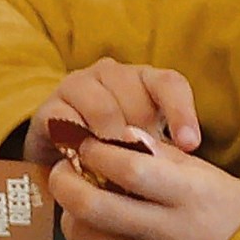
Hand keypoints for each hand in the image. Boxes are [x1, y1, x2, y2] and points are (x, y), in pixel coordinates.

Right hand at [29, 59, 200, 159]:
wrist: (62, 160)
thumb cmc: (114, 153)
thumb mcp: (145, 150)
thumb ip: (160, 150)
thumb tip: (177, 165)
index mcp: (143, 80)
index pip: (170, 84)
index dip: (182, 112)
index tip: (190, 145)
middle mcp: (110, 74)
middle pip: (132, 94)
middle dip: (139, 131)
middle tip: (142, 161)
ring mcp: (77, 85)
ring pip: (101, 105)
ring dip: (109, 138)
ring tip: (113, 163)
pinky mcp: (49, 106)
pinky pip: (66, 120)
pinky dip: (77, 142)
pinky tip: (83, 161)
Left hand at [45, 133, 239, 239]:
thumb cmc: (231, 214)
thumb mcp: (208, 175)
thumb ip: (162, 155)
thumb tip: (120, 135)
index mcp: (188, 195)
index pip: (128, 168)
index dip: (96, 151)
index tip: (86, 144)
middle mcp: (167, 233)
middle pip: (93, 206)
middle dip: (65, 182)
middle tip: (64, 170)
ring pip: (85, 239)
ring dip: (72, 217)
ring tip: (79, 204)